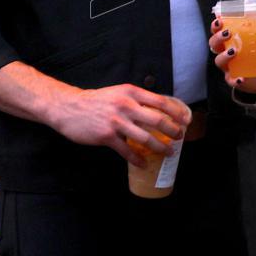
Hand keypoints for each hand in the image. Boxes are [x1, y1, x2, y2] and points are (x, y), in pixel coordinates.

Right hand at [48, 85, 190, 165]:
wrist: (69, 107)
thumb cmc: (96, 100)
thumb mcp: (119, 92)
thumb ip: (136, 99)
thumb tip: (157, 110)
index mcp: (131, 92)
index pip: (161, 101)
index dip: (176, 112)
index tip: (185, 120)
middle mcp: (126, 105)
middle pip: (157, 120)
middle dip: (172, 131)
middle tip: (179, 137)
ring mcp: (117, 122)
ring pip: (145, 138)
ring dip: (160, 147)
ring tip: (168, 152)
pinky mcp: (107, 137)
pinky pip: (127, 151)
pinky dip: (138, 159)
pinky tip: (144, 163)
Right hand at [209, 17, 255, 94]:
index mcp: (230, 40)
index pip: (217, 31)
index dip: (216, 25)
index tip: (219, 20)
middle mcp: (225, 52)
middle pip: (214, 44)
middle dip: (218, 37)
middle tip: (228, 33)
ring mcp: (228, 66)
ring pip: (219, 60)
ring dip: (224, 55)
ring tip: (234, 52)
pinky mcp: (233, 79)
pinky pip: (231, 80)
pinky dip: (235, 80)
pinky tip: (241, 79)